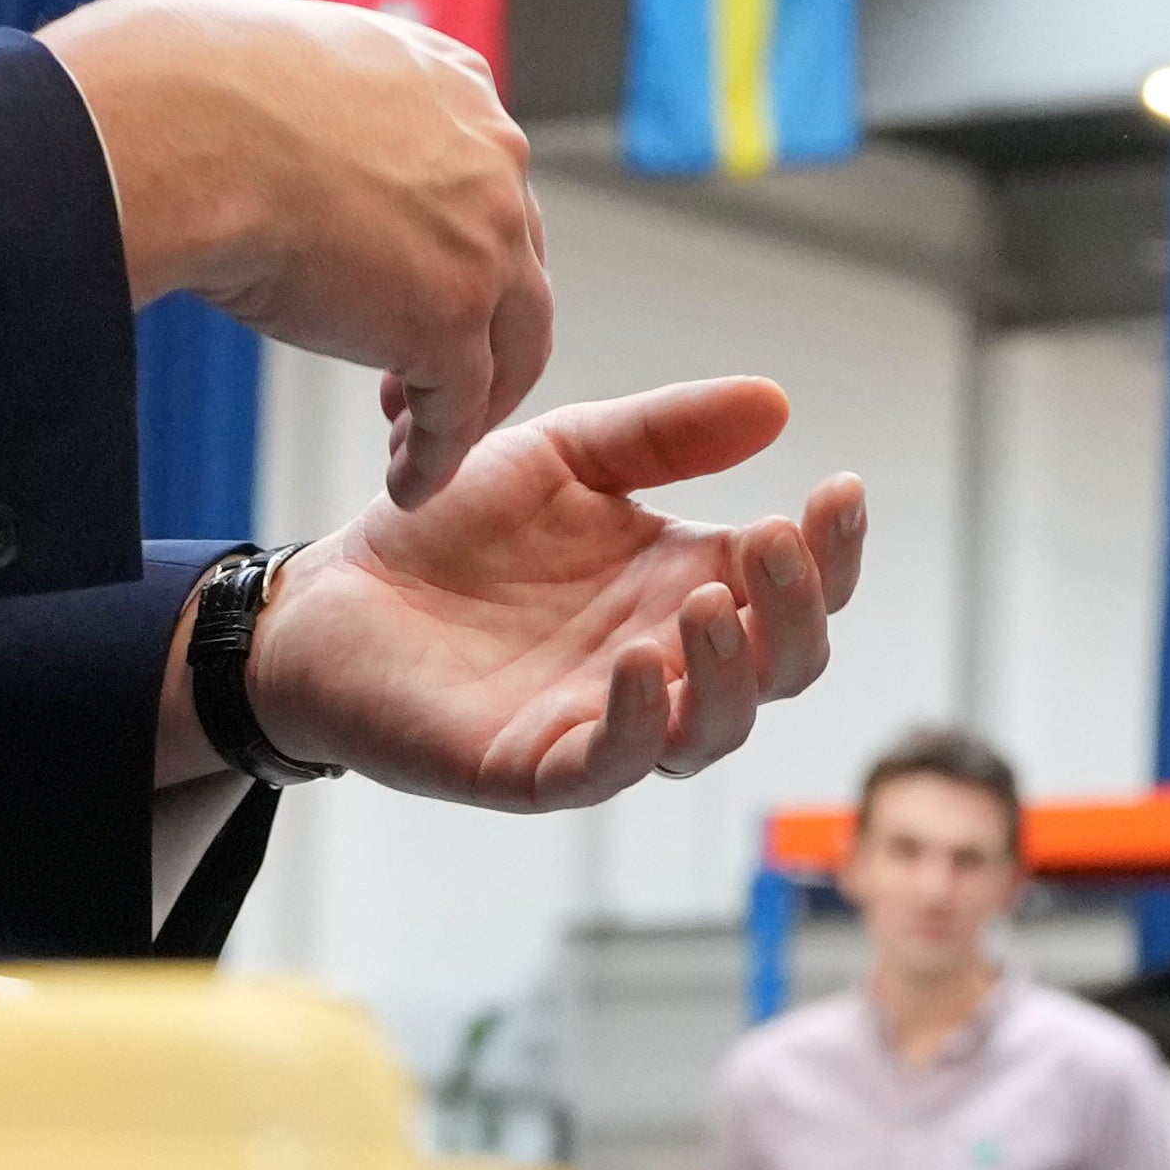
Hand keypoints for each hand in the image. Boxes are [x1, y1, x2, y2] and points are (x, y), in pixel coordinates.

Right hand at [43, 0, 550, 499]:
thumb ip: (319, 114)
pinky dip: (437, 456)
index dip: (456, 249)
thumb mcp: (288, 78)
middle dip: (477, 327)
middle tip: (422, 378)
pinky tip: (408, 485)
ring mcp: (483, 239)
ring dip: (470, 400)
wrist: (180, 127)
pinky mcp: (449, 318)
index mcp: (455, 86)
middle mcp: (491, 156)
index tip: (411, 287)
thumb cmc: (192, 94)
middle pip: (515, 265)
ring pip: (508, 344)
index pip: (483, 184)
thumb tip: (257, 134)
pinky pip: (460, 409)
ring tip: (415, 442)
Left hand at [236, 379, 864, 808]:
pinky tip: (637, 663)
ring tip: (708, 603)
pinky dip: (635, 722)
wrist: (331, 591)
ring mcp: (603, 720)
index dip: (833, 551)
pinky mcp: (534, 766)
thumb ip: (666, 434)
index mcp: (681, 585)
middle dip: (797, 610)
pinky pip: (609, 766)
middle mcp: (662, 662)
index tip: (837, 489)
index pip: (796, 587)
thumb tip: (779, 403)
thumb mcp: (566, 454)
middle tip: (768, 541)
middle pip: (782, 666)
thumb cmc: (452, 531)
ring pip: (712, 730)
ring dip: (730, 673)